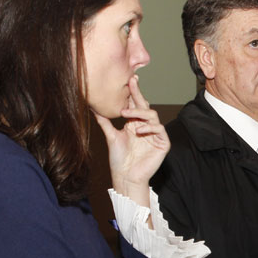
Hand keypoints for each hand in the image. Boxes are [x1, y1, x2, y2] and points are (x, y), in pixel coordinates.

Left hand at [95, 75, 169, 206]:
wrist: (126, 177)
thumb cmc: (119, 160)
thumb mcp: (111, 136)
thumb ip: (105, 122)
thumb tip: (94, 108)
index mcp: (135, 124)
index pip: (136, 105)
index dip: (133, 92)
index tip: (128, 80)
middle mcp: (146, 127)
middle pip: (145, 106)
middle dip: (138, 94)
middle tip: (131, 82)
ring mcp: (155, 135)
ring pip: (153, 115)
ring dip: (140, 112)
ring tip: (127, 114)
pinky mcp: (163, 144)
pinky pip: (159, 130)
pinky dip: (149, 127)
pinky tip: (138, 130)